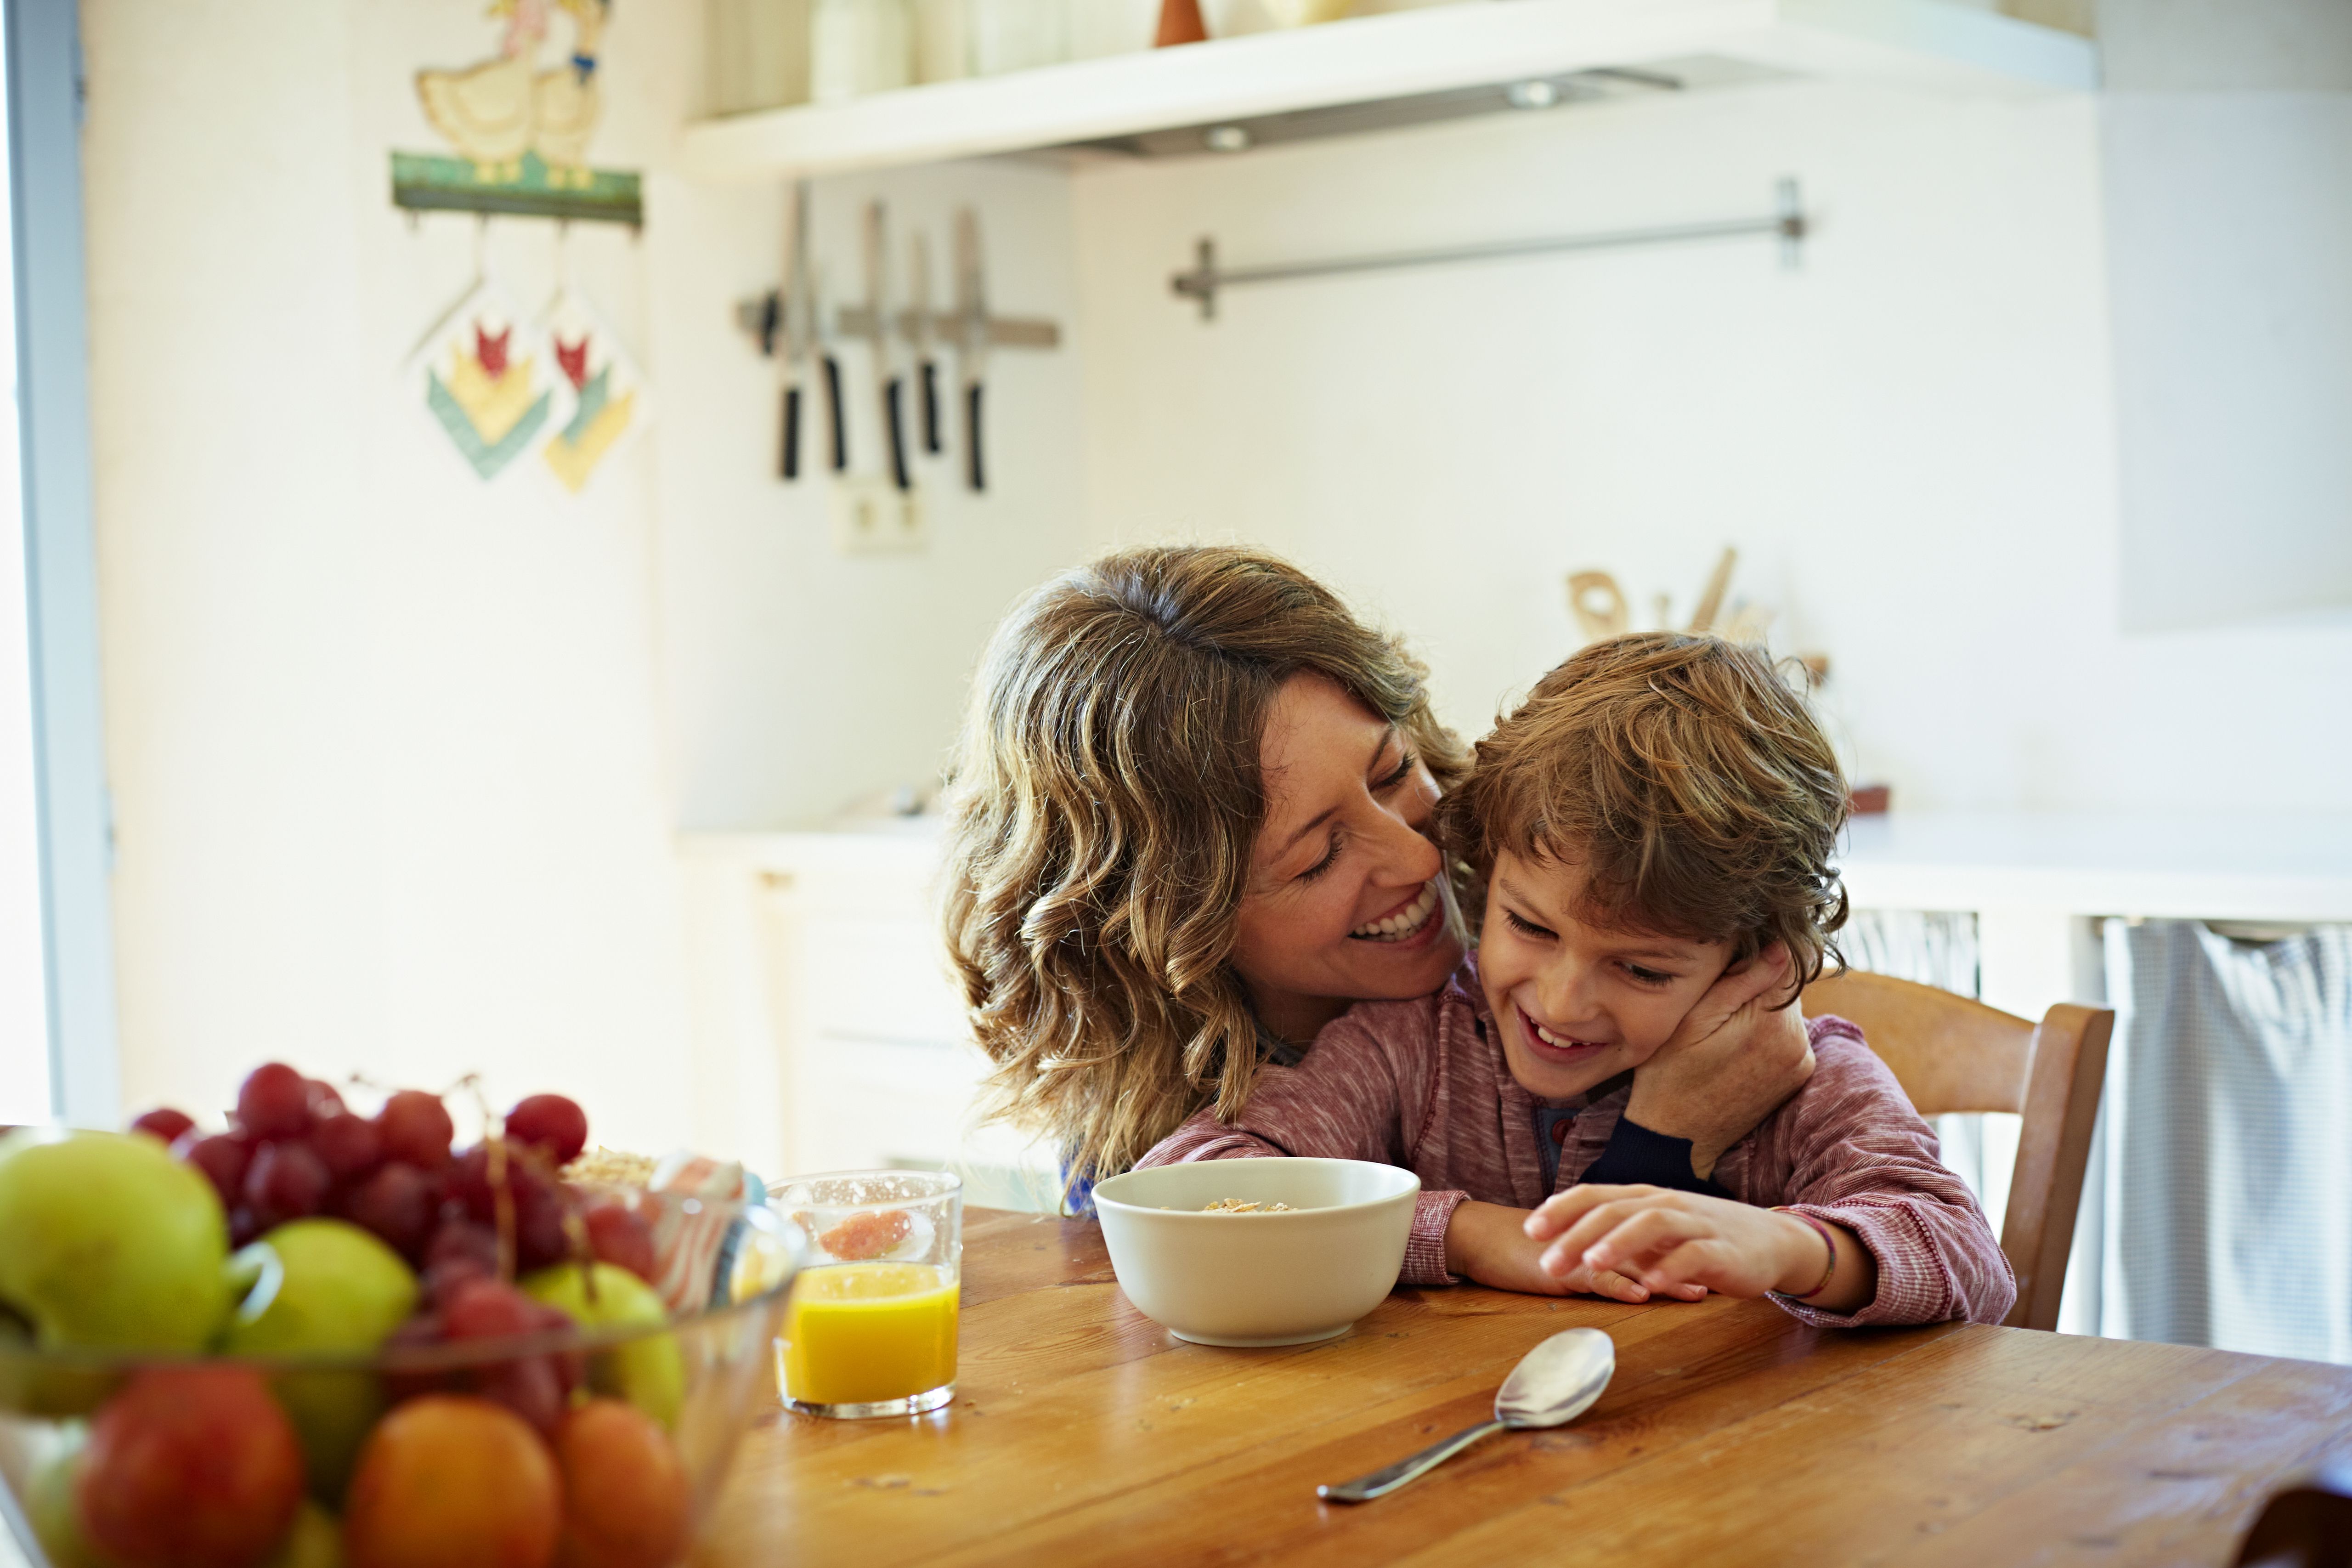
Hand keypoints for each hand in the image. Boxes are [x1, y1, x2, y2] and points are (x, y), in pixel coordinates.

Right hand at [1442, 1201, 1702, 1302]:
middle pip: (1650, 1252)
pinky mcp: (1560, 1268)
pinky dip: (1618, 1285)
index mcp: (1597, 1231)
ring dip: (1663, 1279)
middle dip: (1685, 1265)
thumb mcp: (1564, 1252)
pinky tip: (1640, 1294)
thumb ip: (1593, 1258)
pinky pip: (1593, 1276)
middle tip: (1719, 1278)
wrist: (1477, 1236)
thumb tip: (1625, 1272)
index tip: (1710, 1263)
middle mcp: (1594, 1237)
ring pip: (1630, 1264)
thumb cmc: (1518, 1246)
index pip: (1647, 1240)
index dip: (1679, 1251)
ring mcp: (1579, 1251)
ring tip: (1696, 1291)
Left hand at [1524, 1185, 1873, 1312]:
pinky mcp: (1723, 1251)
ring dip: (1620, 1241)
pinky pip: (1695, 1255)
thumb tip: (1568, 1241)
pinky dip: (1672, 1267)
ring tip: (1593, 1263)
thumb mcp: (1656, 1231)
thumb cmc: (1703, 1237)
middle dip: (1578, 1233)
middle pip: (1616, 1210)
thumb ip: (1619, 1232)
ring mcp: (1696, 1225)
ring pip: (1653, 1223)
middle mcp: (1667, 1205)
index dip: (1561, 1210)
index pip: (1596, 1194)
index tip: (1529, 1230)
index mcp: (1645, 1199)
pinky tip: (1652, 1284)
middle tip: (1548, 1260)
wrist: (1771, 1240)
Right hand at [1625, 943, 1814, 1178]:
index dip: (1753, 959)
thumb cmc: (1671, 1074)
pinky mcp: (1795, 1078)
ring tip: (1719, 1029)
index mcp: (1775, 1024)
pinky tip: (1732, 1047)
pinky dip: (1764, 1034)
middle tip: (1713, 1004)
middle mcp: (1799, 1044)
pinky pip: (1785, 1037)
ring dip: (1759, 1011)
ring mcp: (1800, 1064)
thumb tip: (1782, 946)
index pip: (1783, 964)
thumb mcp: (1694, 1018)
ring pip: (1784, 1012)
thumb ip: (1742, 981)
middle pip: (1784, 989)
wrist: (1676, 1137)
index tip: (1725, 970)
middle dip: (1755, 987)